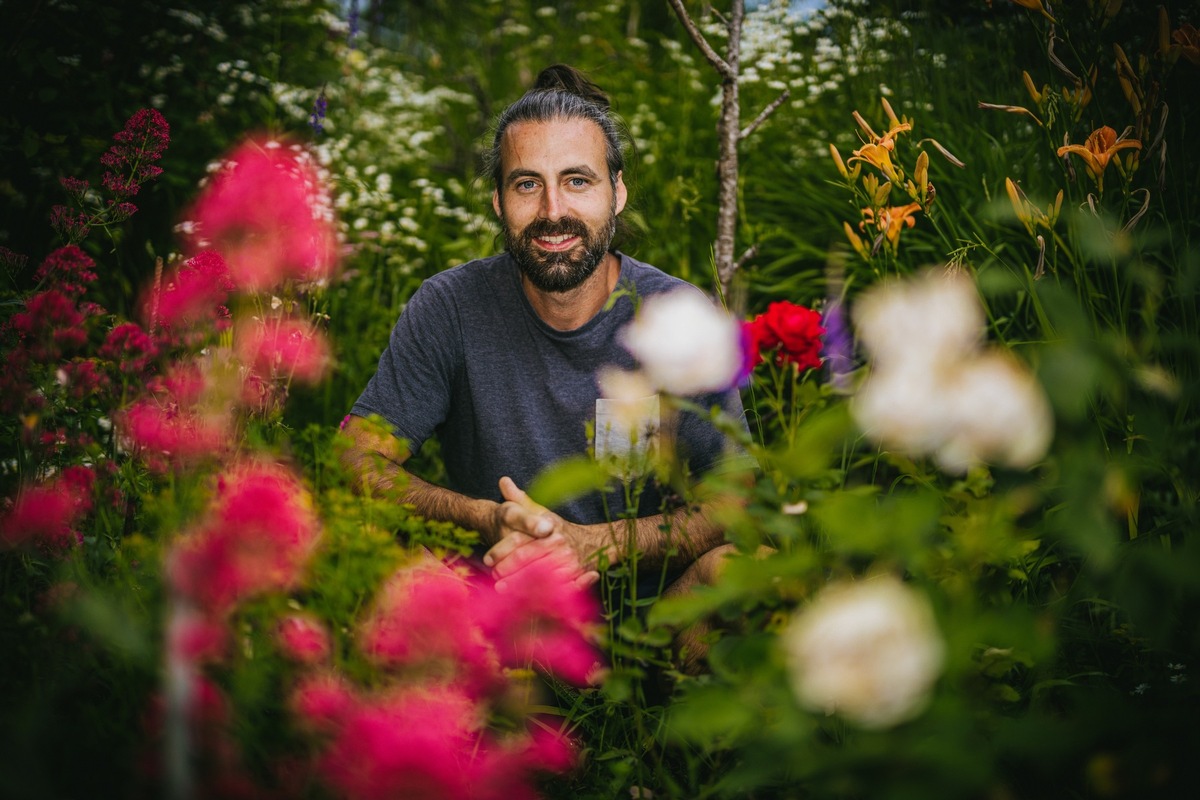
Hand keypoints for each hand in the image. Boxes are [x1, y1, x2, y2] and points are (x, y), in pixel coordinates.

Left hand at [484, 477, 599, 590]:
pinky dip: (537, 595)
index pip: (519, 539)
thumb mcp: (540, 512)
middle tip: (492, 575)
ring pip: (537, 576)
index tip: (487, 558)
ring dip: (517, 585)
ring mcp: (567, 563)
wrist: (591, 544)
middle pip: (526, 559)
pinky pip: (552, 589)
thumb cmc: (557, 529)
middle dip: (506, 569)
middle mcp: (559, 544)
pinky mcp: (574, 579)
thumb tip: (503, 481)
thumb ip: (520, 500)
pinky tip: (523, 598)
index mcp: (548, 528)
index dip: (501, 550)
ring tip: (500, 589)